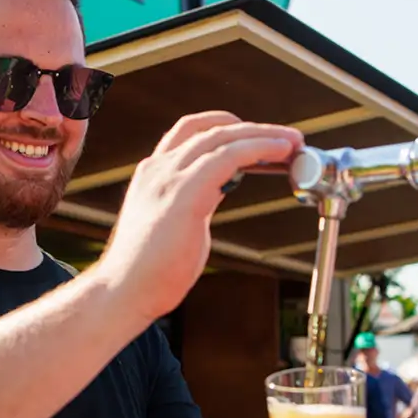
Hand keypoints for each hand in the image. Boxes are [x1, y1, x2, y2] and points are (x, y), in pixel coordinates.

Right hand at [97, 111, 302, 324]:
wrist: (125, 291)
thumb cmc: (149, 269)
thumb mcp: (176, 220)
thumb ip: (195, 198)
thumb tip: (219, 188)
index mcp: (154, 173)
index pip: (191, 131)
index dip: (227, 126)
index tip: (256, 133)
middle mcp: (159, 167)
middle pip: (211, 128)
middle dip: (254, 129)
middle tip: (288, 137)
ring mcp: (169, 177)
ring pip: (223, 137)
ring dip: (263, 135)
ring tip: (292, 142)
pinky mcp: (185, 193)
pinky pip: (229, 157)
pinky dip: (258, 148)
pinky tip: (279, 153)